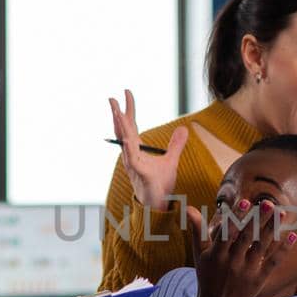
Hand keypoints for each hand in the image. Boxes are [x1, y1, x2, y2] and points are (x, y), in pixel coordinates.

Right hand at [109, 88, 187, 210]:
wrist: (158, 204)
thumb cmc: (160, 185)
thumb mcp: (171, 160)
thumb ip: (176, 144)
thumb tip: (184, 129)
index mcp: (137, 149)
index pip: (131, 124)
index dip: (129, 108)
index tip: (126, 92)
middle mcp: (131, 154)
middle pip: (123, 130)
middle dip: (117, 113)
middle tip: (112, 97)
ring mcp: (133, 163)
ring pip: (124, 141)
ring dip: (120, 126)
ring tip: (117, 112)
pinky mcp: (139, 172)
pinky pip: (133, 158)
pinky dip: (130, 148)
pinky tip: (128, 139)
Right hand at [192, 200, 292, 296]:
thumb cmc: (207, 276)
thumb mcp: (200, 254)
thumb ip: (197, 230)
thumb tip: (189, 208)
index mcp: (217, 255)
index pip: (228, 232)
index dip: (236, 217)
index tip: (245, 201)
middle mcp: (233, 262)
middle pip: (247, 237)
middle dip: (258, 219)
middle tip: (268, 202)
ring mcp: (247, 272)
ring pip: (262, 247)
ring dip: (272, 230)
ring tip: (282, 213)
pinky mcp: (259, 280)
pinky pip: (273, 262)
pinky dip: (282, 250)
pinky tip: (291, 236)